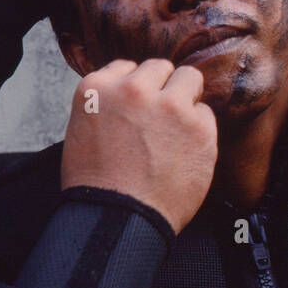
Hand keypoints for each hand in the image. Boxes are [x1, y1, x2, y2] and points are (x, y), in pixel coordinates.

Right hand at [60, 58, 217, 233]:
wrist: (117, 220)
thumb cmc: (96, 184)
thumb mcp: (81, 131)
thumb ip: (106, 105)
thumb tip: (130, 96)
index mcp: (96, 89)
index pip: (126, 67)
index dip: (134, 88)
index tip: (136, 107)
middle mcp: (132, 90)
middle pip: (160, 67)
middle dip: (162, 88)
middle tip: (159, 118)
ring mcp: (168, 106)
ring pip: (190, 78)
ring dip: (185, 98)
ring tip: (176, 129)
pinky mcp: (198, 126)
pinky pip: (206, 113)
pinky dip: (198, 130)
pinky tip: (183, 152)